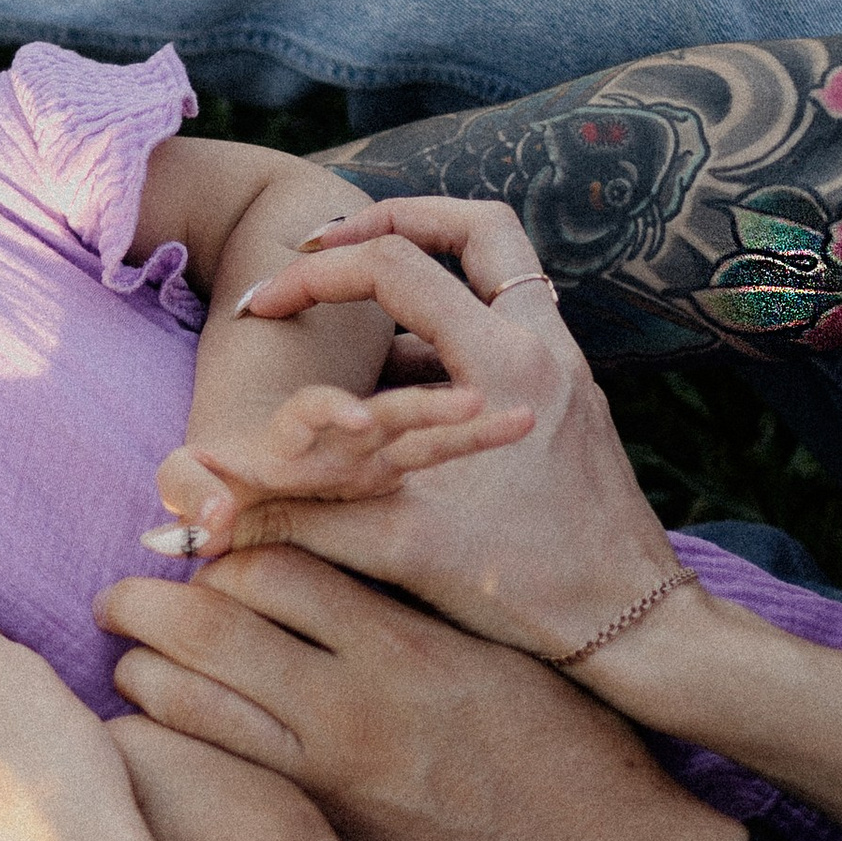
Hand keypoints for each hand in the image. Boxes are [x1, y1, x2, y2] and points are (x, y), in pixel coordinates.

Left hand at [92, 548, 743, 840]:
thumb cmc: (563, 742)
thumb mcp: (491, 649)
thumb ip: (401, 611)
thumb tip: (319, 567)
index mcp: (400, 641)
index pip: (275, 567)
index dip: (223, 549)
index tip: (201, 546)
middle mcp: (352, 704)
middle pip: (210, 628)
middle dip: (147, 603)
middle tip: (117, 595)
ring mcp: (329, 776)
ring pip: (194, 707)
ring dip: (145, 674)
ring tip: (129, 658)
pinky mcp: (324, 832)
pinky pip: (224, 774)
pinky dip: (180, 743)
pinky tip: (162, 728)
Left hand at [149, 372, 530, 561]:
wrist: (235, 484)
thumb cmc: (216, 478)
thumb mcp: (194, 481)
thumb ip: (190, 488)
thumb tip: (194, 522)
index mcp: (297, 434)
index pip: (315, 411)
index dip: (329, 410)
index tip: (357, 418)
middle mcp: (342, 440)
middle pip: (390, 415)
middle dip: (425, 411)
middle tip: (471, 404)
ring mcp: (374, 459)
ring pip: (428, 437)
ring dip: (466, 430)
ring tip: (518, 420)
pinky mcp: (391, 483)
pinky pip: (443, 459)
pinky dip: (479, 444)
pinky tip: (522, 431)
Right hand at [221, 198, 683, 662]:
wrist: (633, 621)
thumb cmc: (525, 587)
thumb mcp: (399, 549)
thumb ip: (301, 521)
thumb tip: (208, 525)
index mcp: (500, 362)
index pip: (393, 266)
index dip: (311, 276)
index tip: (259, 308)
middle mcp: (543, 344)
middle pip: (474, 225)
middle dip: (393, 219)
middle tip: (330, 244)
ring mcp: (566, 364)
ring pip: (500, 266)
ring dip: (428, 266)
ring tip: (359, 301)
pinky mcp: (572, 393)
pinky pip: (506, 322)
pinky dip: (450, 325)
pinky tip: (401, 377)